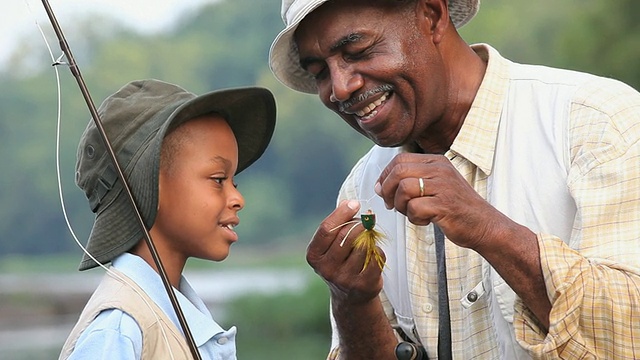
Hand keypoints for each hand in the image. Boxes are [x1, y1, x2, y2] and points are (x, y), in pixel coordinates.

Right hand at [306, 200, 384, 304]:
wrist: (350, 296)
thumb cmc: (341, 260)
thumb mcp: (332, 244)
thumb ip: (338, 223)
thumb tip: (350, 203)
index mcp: (314, 256)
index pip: (326, 229)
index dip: (342, 213)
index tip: (354, 203)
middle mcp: (326, 269)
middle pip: (346, 235)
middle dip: (359, 224)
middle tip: (365, 221)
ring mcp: (344, 279)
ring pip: (363, 246)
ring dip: (369, 237)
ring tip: (368, 239)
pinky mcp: (363, 285)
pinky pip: (376, 257)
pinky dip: (378, 251)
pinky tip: (373, 253)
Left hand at [375, 153, 512, 249]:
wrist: (484, 224)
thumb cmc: (456, 207)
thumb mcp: (435, 186)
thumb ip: (410, 181)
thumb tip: (379, 187)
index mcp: (436, 161)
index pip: (399, 160)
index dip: (385, 176)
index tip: (383, 191)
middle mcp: (440, 169)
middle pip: (398, 172)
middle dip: (388, 191)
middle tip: (392, 205)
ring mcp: (443, 186)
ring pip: (404, 188)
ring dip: (401, 205)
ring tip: (412, 213)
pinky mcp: (445, 205)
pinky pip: (415, 208)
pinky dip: (414, 218)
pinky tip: (425, 220)